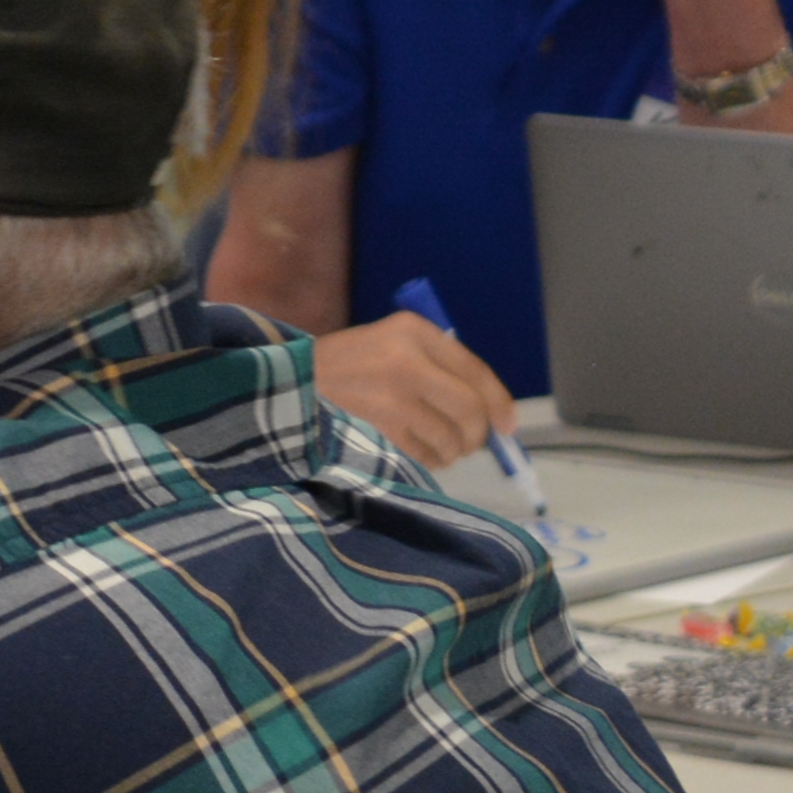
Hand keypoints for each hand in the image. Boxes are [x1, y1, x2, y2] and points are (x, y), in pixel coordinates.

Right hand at [311, 310, 512, 461]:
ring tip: (440, 451)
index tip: (507, 427)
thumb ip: (435, 368)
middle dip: (476, 435)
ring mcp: (391, 395)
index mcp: (415, 331)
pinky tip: (419, 455)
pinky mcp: (377, 425)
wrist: (285, 385)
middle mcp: (407, 359)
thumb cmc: (344, 367)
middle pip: (468, 408)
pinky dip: (429, 460)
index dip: (498, 403)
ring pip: (448, 436)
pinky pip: (422, 452)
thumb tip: (488, 415)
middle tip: (468, 445)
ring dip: (451, 451)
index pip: (475, 370)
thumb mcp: (389, 346)